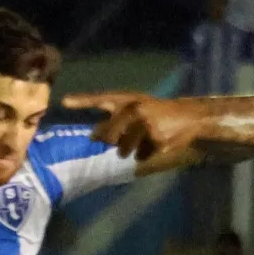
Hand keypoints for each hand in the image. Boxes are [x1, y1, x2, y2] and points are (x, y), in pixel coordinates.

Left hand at [64, 91, 206, 162]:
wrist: (189, 116)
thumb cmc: (158, 112)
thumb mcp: (137, 108)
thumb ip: (116, 119)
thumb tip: (94, 136)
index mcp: (128, 100)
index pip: (101, 98)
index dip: (83, 100)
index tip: (64, 101)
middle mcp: (134, 109)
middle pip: (109, 136)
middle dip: (113, 143)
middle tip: (122, 142)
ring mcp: (145, 125)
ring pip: (124, 149)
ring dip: (130, 150)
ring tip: (145, 139)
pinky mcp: (155, 139)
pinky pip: (141, 156)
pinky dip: (146, 154)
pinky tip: (157, 143)